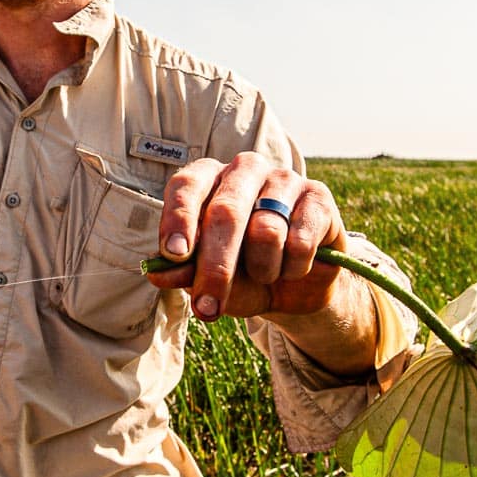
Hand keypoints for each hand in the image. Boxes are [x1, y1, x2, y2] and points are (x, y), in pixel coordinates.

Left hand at [146, 153, 348, 321]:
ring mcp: (284, 178)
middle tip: (208, 307)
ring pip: (266, 230)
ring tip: (265, 275)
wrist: (296, 287)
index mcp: (209, 179)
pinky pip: (301, 240)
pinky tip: (294, 267)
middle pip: (226, 212)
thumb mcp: (209, 279)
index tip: (174, 254)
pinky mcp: (318, 196)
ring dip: (262, 270)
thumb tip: (158, 274)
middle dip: (215, 266)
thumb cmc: (243, 274)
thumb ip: (185, 273)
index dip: (178, 218)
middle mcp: (245, 169)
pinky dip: (294, 267)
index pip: (186, 186)